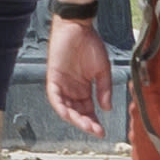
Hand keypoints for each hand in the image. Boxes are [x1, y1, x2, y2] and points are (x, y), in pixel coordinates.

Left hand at [50, 15, 111, 136]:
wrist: (78, 27)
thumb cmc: (91, 45)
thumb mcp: (102, 70)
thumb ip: (104, 89)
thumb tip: (106, 109)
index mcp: (83, 88)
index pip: (87, 111)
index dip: (93, 122)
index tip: (102, 132)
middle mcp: (71, 89)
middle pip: (76, 112)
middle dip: (85, 123)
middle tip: (96, 131)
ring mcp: (62, 83)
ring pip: (65, 107)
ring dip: (74, 118)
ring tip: (86, 126)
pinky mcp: (53, 76)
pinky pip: (54, 96)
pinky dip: (60, 106)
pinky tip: (68, 114)